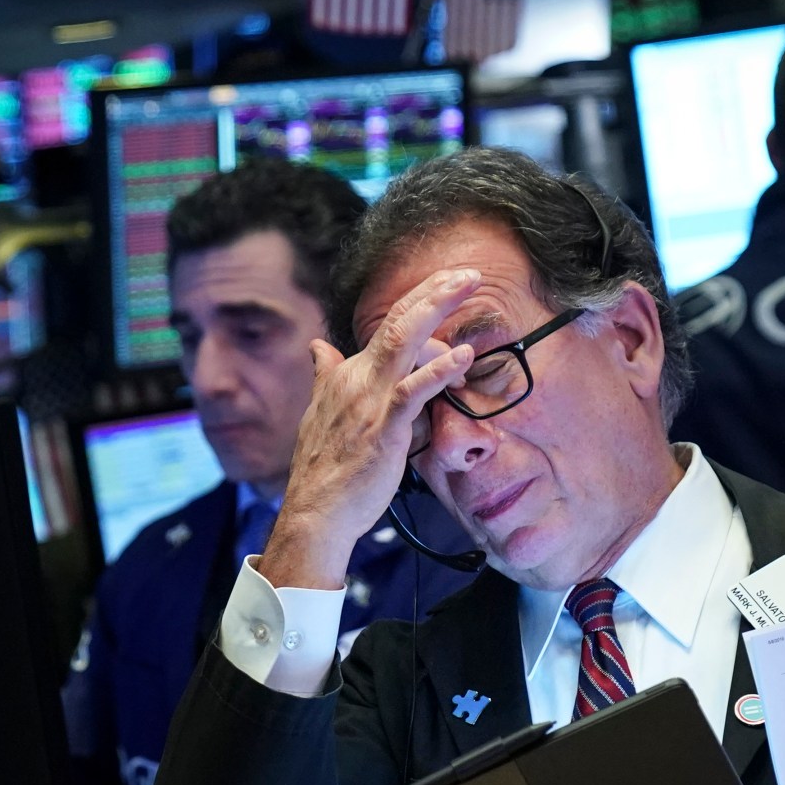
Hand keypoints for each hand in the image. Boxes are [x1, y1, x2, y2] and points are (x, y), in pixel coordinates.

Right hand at [260, 269, 478, 590]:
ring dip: (437, 310)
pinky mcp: (383, 428)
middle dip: (433, 290)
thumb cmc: (325, 470)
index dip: (419, 298)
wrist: (316, 512)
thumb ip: (325, 376)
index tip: (447, 282)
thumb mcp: (321, 413)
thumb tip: (317, 346)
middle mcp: (357, 378)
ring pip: (404, 340)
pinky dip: (439, 369)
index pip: (388, 324)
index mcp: (347, 374)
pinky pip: (412, 391)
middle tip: (467, 273)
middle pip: (398, 320)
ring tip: (468, 288)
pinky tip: (464, 356)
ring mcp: (369, 401)